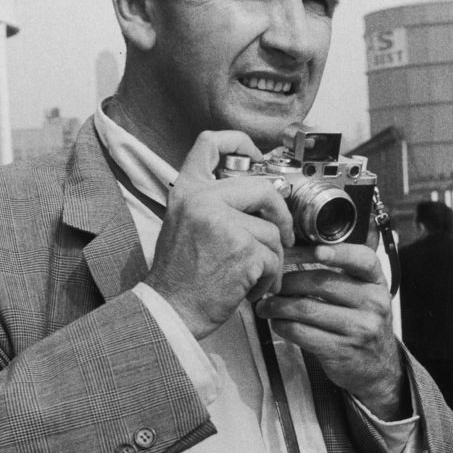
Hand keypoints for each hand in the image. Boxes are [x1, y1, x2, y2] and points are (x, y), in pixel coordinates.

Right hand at [145, 131, 294, 339]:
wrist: (171, 310)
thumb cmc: (180, 276)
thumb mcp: (183, 223)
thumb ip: (212, 203)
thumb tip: (256, 195)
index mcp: (188, 191)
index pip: (210, 142)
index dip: (239, 142)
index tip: (255, 157)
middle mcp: (203, 200)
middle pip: (261, 188)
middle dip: (279, 214)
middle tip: (282, 233)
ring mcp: (224, 223)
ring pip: (271, 231)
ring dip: (271, 258)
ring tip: (253, 274)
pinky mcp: (243, 249)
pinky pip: (274, 258)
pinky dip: (269, 278)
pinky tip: (251, 287)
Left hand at [255, 242, 403, 417]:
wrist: (377, 368)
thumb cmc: (362, 324)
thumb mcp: (364, 295)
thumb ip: (341, 275)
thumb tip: (295, 256)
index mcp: (377, 283)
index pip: (363, 260)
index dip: (339, 253)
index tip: (316, 251)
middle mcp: (373, 304)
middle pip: (322, 282)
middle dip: (288, 282)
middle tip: (272, 284)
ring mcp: (359, 329)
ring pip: (306, 308)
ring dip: (278, 305)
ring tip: (266, 305)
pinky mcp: (341, 351)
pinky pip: (301, 332)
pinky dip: (282, 325)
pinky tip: (278, 322)